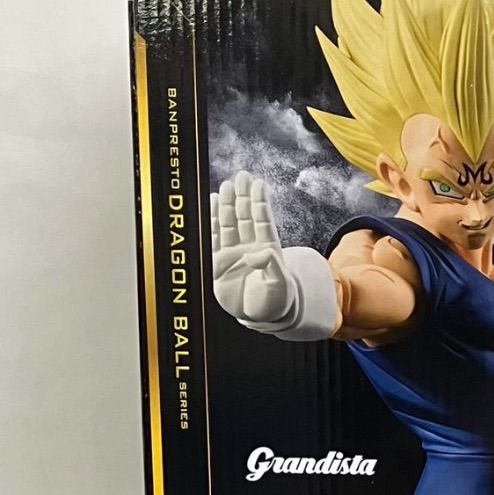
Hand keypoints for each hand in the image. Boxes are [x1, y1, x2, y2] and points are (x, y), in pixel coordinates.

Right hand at [211, 170, 294, 325]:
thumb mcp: (280, 285)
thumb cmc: (276, 302)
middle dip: (243, 196)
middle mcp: (250, 247)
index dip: (260, 202)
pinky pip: (215, 237)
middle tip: (242, 176)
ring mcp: (234, 253)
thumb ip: (272, 266)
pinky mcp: (219, 263)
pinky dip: (213, 220)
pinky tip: (214, 203)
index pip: (262, 221)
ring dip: (228, 204)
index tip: (258, 184)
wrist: (261, 318)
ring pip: (230, 223)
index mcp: (268, 250)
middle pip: (245, 216)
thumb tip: (260, 252)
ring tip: (228, 185)